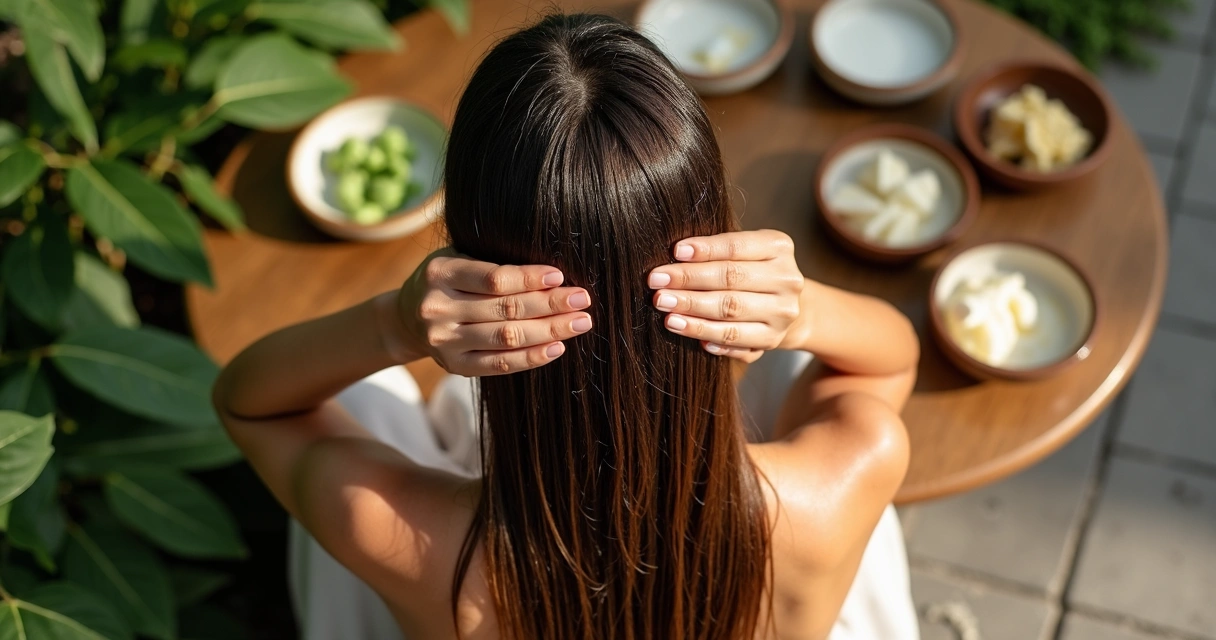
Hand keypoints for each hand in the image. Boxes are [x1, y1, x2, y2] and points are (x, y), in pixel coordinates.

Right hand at [397, 249, 592, 375]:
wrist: (406, 319)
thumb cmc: (446, 280)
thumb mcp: (457, 258)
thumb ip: (492, 261)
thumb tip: (552, 273)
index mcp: (441, 273)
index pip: (493, 278)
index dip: (529, 278)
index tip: (560, 276)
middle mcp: (439, 308)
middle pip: (505, 309)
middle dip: (550, 305)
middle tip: (583, 300)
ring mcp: (445, 341)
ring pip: (507, 338)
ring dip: (549, 331)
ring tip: (580, 322)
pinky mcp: (455, 366)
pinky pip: (499, 365)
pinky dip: (531, 357)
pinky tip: (557, 347)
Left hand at [648, 230, 805, 362]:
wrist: (784, 304)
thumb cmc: (750, 268)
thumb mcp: (743, 250)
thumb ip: (715, 250)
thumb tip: (674, 256)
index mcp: (779, 247)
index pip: (736, 247)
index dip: (705, 250)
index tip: (675, 251)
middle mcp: (787, 279)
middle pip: (731, 279)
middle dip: (689, 281)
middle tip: (657, 284)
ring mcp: (782, 313)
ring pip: (731, 312)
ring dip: (693, 312)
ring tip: (666, 311)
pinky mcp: (773, 340)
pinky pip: (736, 341)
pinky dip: (709, 337)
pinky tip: (686, 331)